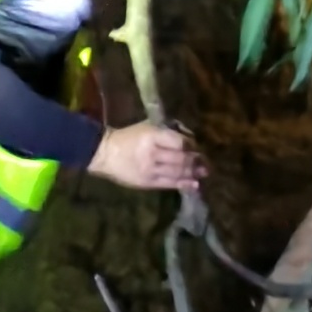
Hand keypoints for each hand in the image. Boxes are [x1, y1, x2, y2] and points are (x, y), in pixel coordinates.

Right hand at [90, 120, 204, 195]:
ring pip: (178, 172)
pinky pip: (170, 184)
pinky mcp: (147, 182)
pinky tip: (195, 184)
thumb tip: (190, 138)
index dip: (192, 145)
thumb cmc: (128, 137)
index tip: (197, 147)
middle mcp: (153, 153)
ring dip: (194, 173)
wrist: (105, 153)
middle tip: (206, 162)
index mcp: (152, 136)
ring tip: (204, 172)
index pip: (180, 142)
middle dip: (197, 160)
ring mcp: (150, 170)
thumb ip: (167, 131)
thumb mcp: (147, 126)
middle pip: (182, 158)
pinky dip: (184, 184)